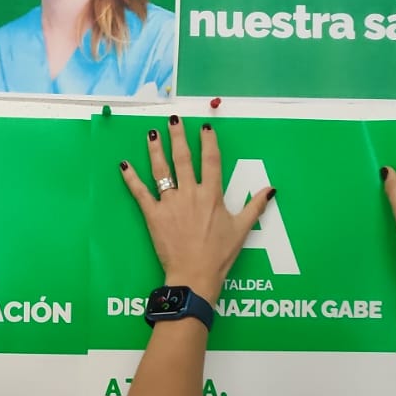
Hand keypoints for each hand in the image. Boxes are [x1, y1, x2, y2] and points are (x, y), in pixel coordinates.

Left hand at [120, 116, 274, 303]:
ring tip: (152, 133)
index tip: (205, 127)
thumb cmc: (219, 255)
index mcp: (212, 196)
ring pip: (161, 170)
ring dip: (156, 150)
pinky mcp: (154, 216)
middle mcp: (190, 194)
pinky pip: (140, 193)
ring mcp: (170, 204)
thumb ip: (255, 207)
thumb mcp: (241, 230)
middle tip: (173, 120)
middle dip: (178, 137)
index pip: (211, 161)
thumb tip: (271, 189)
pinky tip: (124, 164)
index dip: (208, 142)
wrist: (195, 275)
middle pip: (183, 159)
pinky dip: (131, 178)